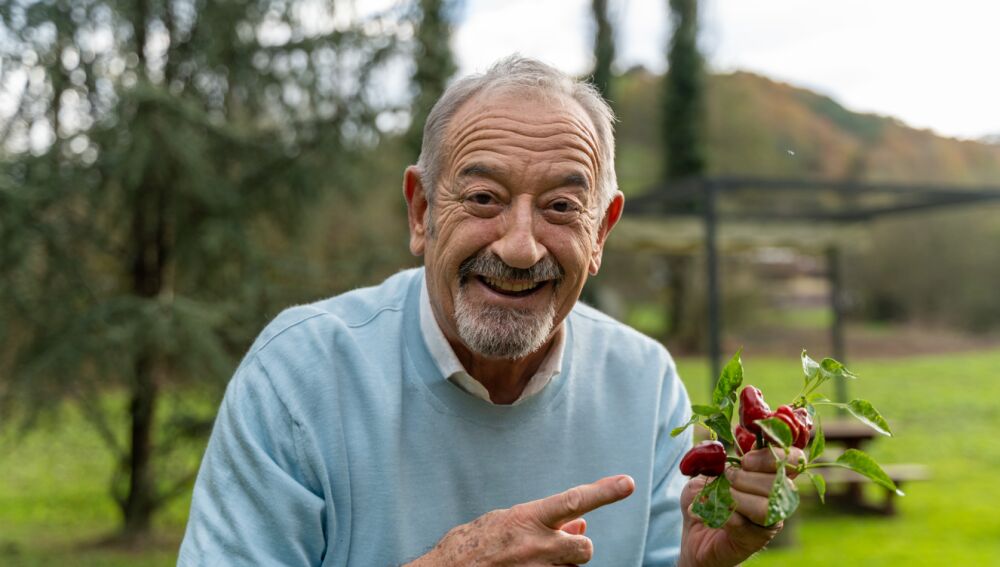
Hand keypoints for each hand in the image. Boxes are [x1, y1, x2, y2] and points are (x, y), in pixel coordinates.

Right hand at [405, 475, 634, 565]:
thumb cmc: (472, 546)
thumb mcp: (505, 523)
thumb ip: (543, 523)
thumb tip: (579, 524)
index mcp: (528, 519)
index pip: (574, 501)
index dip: (604, 492)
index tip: (628, 483)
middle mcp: (537, 545)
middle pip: (585, 546)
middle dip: (577, 547)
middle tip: (556, 548)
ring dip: (559, 565)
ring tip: (529, 561)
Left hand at [677, 447, 803, 566]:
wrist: (693, 533)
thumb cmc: (705, 497)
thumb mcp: (706, 472)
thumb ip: (716, 461)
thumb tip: (716, 454)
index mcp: (771, 474)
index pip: (794, 459)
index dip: (772, 456)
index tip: (745, 460)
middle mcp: (778, 498)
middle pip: (779, 483)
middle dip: (746, 478)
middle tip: (727, 479)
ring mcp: (770, 521)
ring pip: (765, 508)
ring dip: (737, 498)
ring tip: (720, 497)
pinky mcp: (755, 541)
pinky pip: (744, 525)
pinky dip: (724, 515)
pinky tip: (712, 514)